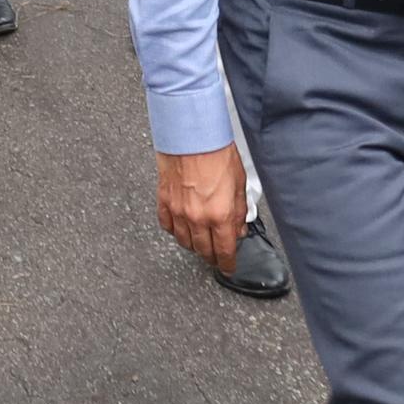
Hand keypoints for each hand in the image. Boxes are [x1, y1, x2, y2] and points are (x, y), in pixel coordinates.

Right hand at [157, 145, 247, 271]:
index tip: (229, 268)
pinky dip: (176, 231)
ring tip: (201, 243)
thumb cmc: (216, 153)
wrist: (191, 136)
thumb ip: (239, 211)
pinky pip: (168, 227)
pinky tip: (182, 228)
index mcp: (220, 215)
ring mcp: (178, 212)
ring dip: (194, 246)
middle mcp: (198, 218)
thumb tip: (239, 229)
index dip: (228, 264)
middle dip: (212, 256)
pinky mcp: (164, 202)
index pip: (224, 251)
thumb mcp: (239, 184)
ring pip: (185, 242)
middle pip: (203, 250)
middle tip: (216, 256)